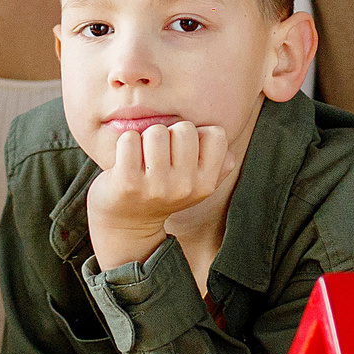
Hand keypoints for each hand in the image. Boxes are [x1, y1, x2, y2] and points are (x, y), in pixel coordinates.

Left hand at [85, 121, 231, 268]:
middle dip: (170, 133)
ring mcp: (156, 186)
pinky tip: (126, 158)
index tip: (183, 150)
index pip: (216, 134)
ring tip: (143, 157)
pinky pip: (130, 139)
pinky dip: (125, 142)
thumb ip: (218, 167)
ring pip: (157, 132)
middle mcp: (184, 187)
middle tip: (159, 154)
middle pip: (185, 128)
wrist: (127, 224)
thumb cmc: (163, 193)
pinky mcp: (128, 182)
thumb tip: (228, 153)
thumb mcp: (196, 186)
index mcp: (205, 184)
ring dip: (145, 138)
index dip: (197, 135)